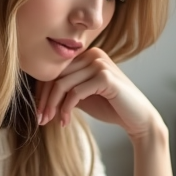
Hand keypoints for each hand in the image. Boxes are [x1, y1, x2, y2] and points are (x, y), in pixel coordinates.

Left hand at [36, 48, 162, 140]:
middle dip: (45, 100)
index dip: (42, 91)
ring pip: (62, 84)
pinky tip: (65, 121)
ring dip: (53, 106)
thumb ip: (65, 90)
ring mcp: (100, 63)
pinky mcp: (105, 77)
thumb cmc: (110, 107)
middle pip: (56, 75)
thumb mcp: (82, 96)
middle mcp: (93, 54)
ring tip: (51, 122)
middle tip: (41, 119)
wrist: (137, 118)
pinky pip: (75, 93)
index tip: (39, 112)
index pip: (55, 69)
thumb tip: (38, 95)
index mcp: (87, 55)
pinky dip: (66, 109)